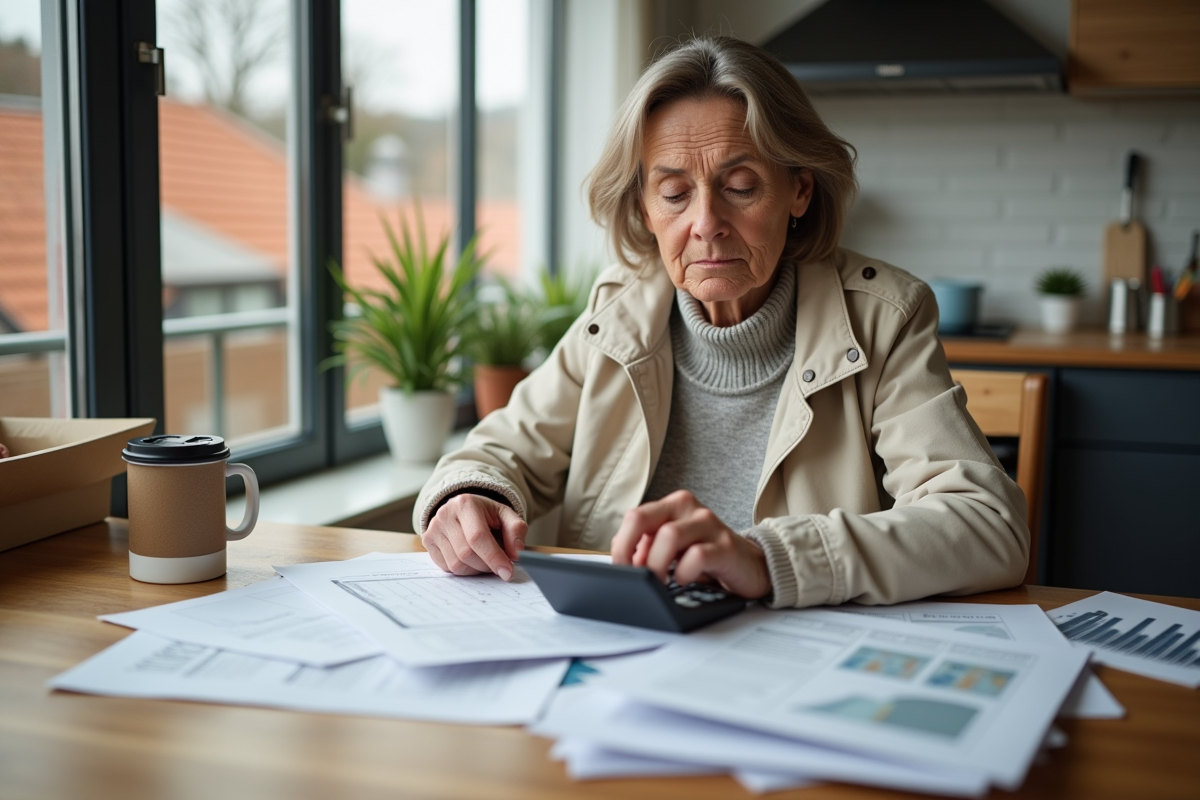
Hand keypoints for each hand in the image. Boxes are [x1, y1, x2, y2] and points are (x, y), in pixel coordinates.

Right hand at [422, 493, 527, 580]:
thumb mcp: (506, 516)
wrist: (463, 509)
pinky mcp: (428, 541)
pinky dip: (463, 569)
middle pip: (466, 554)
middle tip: (498, 565)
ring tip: (484, 559)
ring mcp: (433, 529)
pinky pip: (447, 567)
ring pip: (456, 564)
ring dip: (475, 569)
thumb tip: (516, 553)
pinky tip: (471, 559)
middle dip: (486, 565)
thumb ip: (516, 531)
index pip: (478, 537)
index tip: (507, 572)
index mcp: (466, 504)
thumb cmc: (486, 515)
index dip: (494, 557)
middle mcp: (445, 515)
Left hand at [610, 490, 770, 598]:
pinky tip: (683, 580)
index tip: (621, 571)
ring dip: (655, 565)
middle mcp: (687, 508)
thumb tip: (623, 563)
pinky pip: (697, 555)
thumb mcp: (672, 549)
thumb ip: (647, 548)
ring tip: (659, 584)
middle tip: (633, 576)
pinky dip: (684, 572)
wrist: (751, 566)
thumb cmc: (707, 556)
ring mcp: (708, 524)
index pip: (633, 517)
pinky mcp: (725, 545)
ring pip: (668, 535)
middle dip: (628, 551)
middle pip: (641, 518)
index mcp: (671, 506)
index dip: (621, 546)